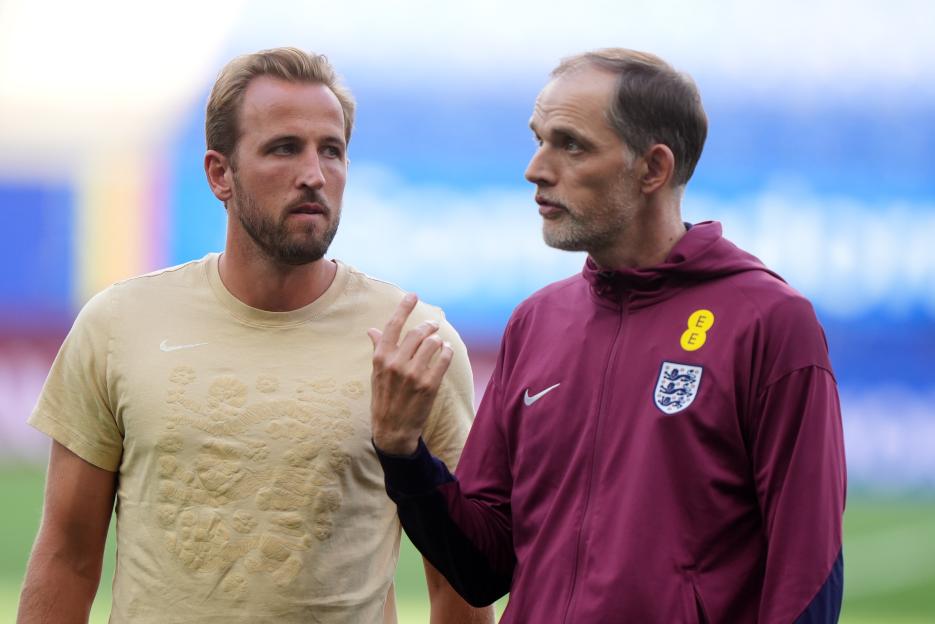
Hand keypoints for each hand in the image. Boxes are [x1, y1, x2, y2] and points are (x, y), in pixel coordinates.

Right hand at [369, 293, 453, 455]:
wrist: (392, 429)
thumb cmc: (384, 399)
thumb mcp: (376, 374)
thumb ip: (378, 349)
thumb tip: (372, 330)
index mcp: (381, 358)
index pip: (393, 325)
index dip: (404, 307)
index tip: (413, 295)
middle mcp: (396, 364)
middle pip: (417, 332)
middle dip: (428, 325)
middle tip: (433, 325)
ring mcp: (413, 374)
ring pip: (432, 343)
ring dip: (438, 339)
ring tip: (439, 342)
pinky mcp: (429, 385)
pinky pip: (443, 358)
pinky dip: (447, 351)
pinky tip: (446, 351)